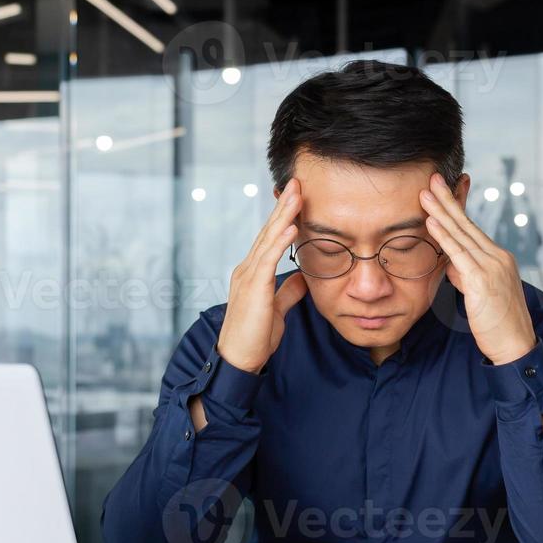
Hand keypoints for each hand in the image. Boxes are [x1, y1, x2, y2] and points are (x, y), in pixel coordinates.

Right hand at [215, 178, 309, 373]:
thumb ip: (289, 291)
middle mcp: (247, 269)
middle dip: (283, 206)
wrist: (237, 360)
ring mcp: (248, 277)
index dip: (283, 217)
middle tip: (296, 182)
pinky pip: (268, 260)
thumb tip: (305, 277)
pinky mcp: (253, 289)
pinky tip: (292, 226)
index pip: (269, 239)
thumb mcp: (277, 309)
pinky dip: (280, 241)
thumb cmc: (255, 337)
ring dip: (284, 215)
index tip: (296, 198)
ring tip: (297, 194)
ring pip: (268, 239)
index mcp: (252, 273)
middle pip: (267, 231)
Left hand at [420, 172, 537, 365]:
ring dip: (441, 211)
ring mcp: (492, 267)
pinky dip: (443, 236)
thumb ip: (465, 276)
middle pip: (467, 224)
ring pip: (461, 234)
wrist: (515, 346)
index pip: (472, 229)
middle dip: (448, 199)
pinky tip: (431, 222)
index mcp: (498, 258)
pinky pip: (458, 254)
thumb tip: (450, 265)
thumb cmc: (496, 325)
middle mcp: (497, 257)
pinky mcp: (483, 281)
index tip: (441, 191)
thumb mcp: (478, 295)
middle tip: (432, 178)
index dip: (455, 209)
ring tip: (425, 193)